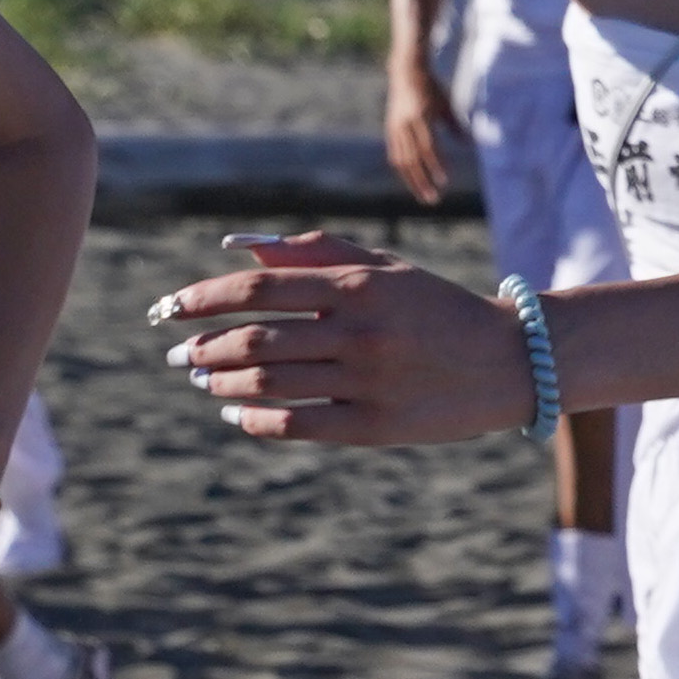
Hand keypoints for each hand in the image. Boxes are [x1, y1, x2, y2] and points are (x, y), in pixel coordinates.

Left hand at [158, 231, 533, 443]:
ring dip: (220, 384)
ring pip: (268, 385)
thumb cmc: (434, 306)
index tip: (169, 308)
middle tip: (176, 353)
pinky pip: (296, 425)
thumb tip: (240, 250)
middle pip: (255, 341)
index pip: (259, 289)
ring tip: (200, 381)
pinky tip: (235, 414)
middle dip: (202, 347)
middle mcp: (359, 333)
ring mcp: (366, 382)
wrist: (509, 360)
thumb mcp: (383, 267)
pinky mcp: (374, 428)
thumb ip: (315, 252)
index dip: (204, 298)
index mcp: (358, 286)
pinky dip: (253, 421)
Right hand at [380, 68, 459, 208]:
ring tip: (424, 196)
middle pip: (413, 160)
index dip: (437, 165)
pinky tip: (412, 181)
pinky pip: (395, 155)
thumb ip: (455, 125)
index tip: (446, 181)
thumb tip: (469, 144)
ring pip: (401, 162)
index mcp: (420, 117)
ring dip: (412, 181)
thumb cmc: (431, 87)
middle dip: (423, 182)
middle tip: (434, 199)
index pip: (429, 147)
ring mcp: (394, 128)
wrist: (406, 71)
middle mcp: (405, 125)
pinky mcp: (390, 130)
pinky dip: (403, 170)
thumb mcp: (446, 103)